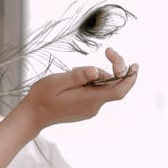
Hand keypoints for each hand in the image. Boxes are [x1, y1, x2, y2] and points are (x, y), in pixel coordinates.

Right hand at [21, 47, 137, 130]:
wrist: (32, 116)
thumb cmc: (42, 98)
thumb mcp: (56, 82)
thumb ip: (77, 77)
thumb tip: (95, 71)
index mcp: (89, 99)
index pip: (119, 90)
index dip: (130, 78)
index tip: (135, 65)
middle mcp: (93, 106)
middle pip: (113, 85)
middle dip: (112, 68)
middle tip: (108, 50)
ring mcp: (90, 108)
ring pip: (102, 87)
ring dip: (95, 75)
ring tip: (71, 73)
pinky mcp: (85, 108)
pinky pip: (94, 92)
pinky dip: (89, 82)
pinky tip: (72, 81)